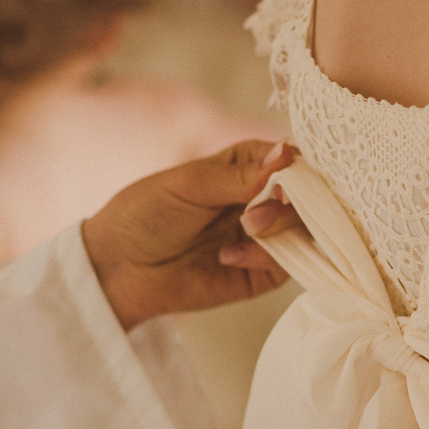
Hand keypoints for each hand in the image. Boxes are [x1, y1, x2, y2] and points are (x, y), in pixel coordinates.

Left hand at [82, 141, 295, 331]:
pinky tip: (228, 257)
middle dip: (292, 200)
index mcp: (247, 167)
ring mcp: (266, 238)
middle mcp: (263, 200)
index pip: (292, 160)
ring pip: (306, 230)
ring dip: (280, 228)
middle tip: (263, 206)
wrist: (119, 268)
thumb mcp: (191, 184)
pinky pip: (290, 265)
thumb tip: (288, 154)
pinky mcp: (263, 274)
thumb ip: (241, 175)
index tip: (289, 173)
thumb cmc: (147, 213)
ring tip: (247, 230)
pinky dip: (268, 259)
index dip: (299, 166)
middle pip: (309, 197)